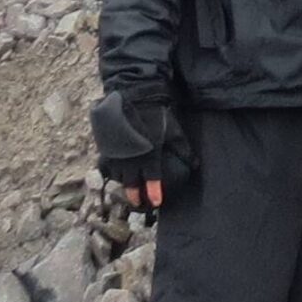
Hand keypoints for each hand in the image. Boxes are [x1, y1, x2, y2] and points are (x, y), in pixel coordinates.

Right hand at [91, 92, 171, 214]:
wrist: (133, 98)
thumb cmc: (155, 114)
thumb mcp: (173, 131)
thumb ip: (183, 149)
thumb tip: (195, 165)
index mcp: (149, 156)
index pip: (152, 181)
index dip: (154, 193)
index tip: (156, 203)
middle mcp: (131, 159)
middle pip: (131, 185)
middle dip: (135, 196)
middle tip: (139, 203)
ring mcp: (117, 155)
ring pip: (118, 178)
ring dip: (124, 184)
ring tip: (129, 188)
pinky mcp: (106, 149)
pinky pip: (107, 167)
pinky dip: (112, 172)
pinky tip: (116, 172)